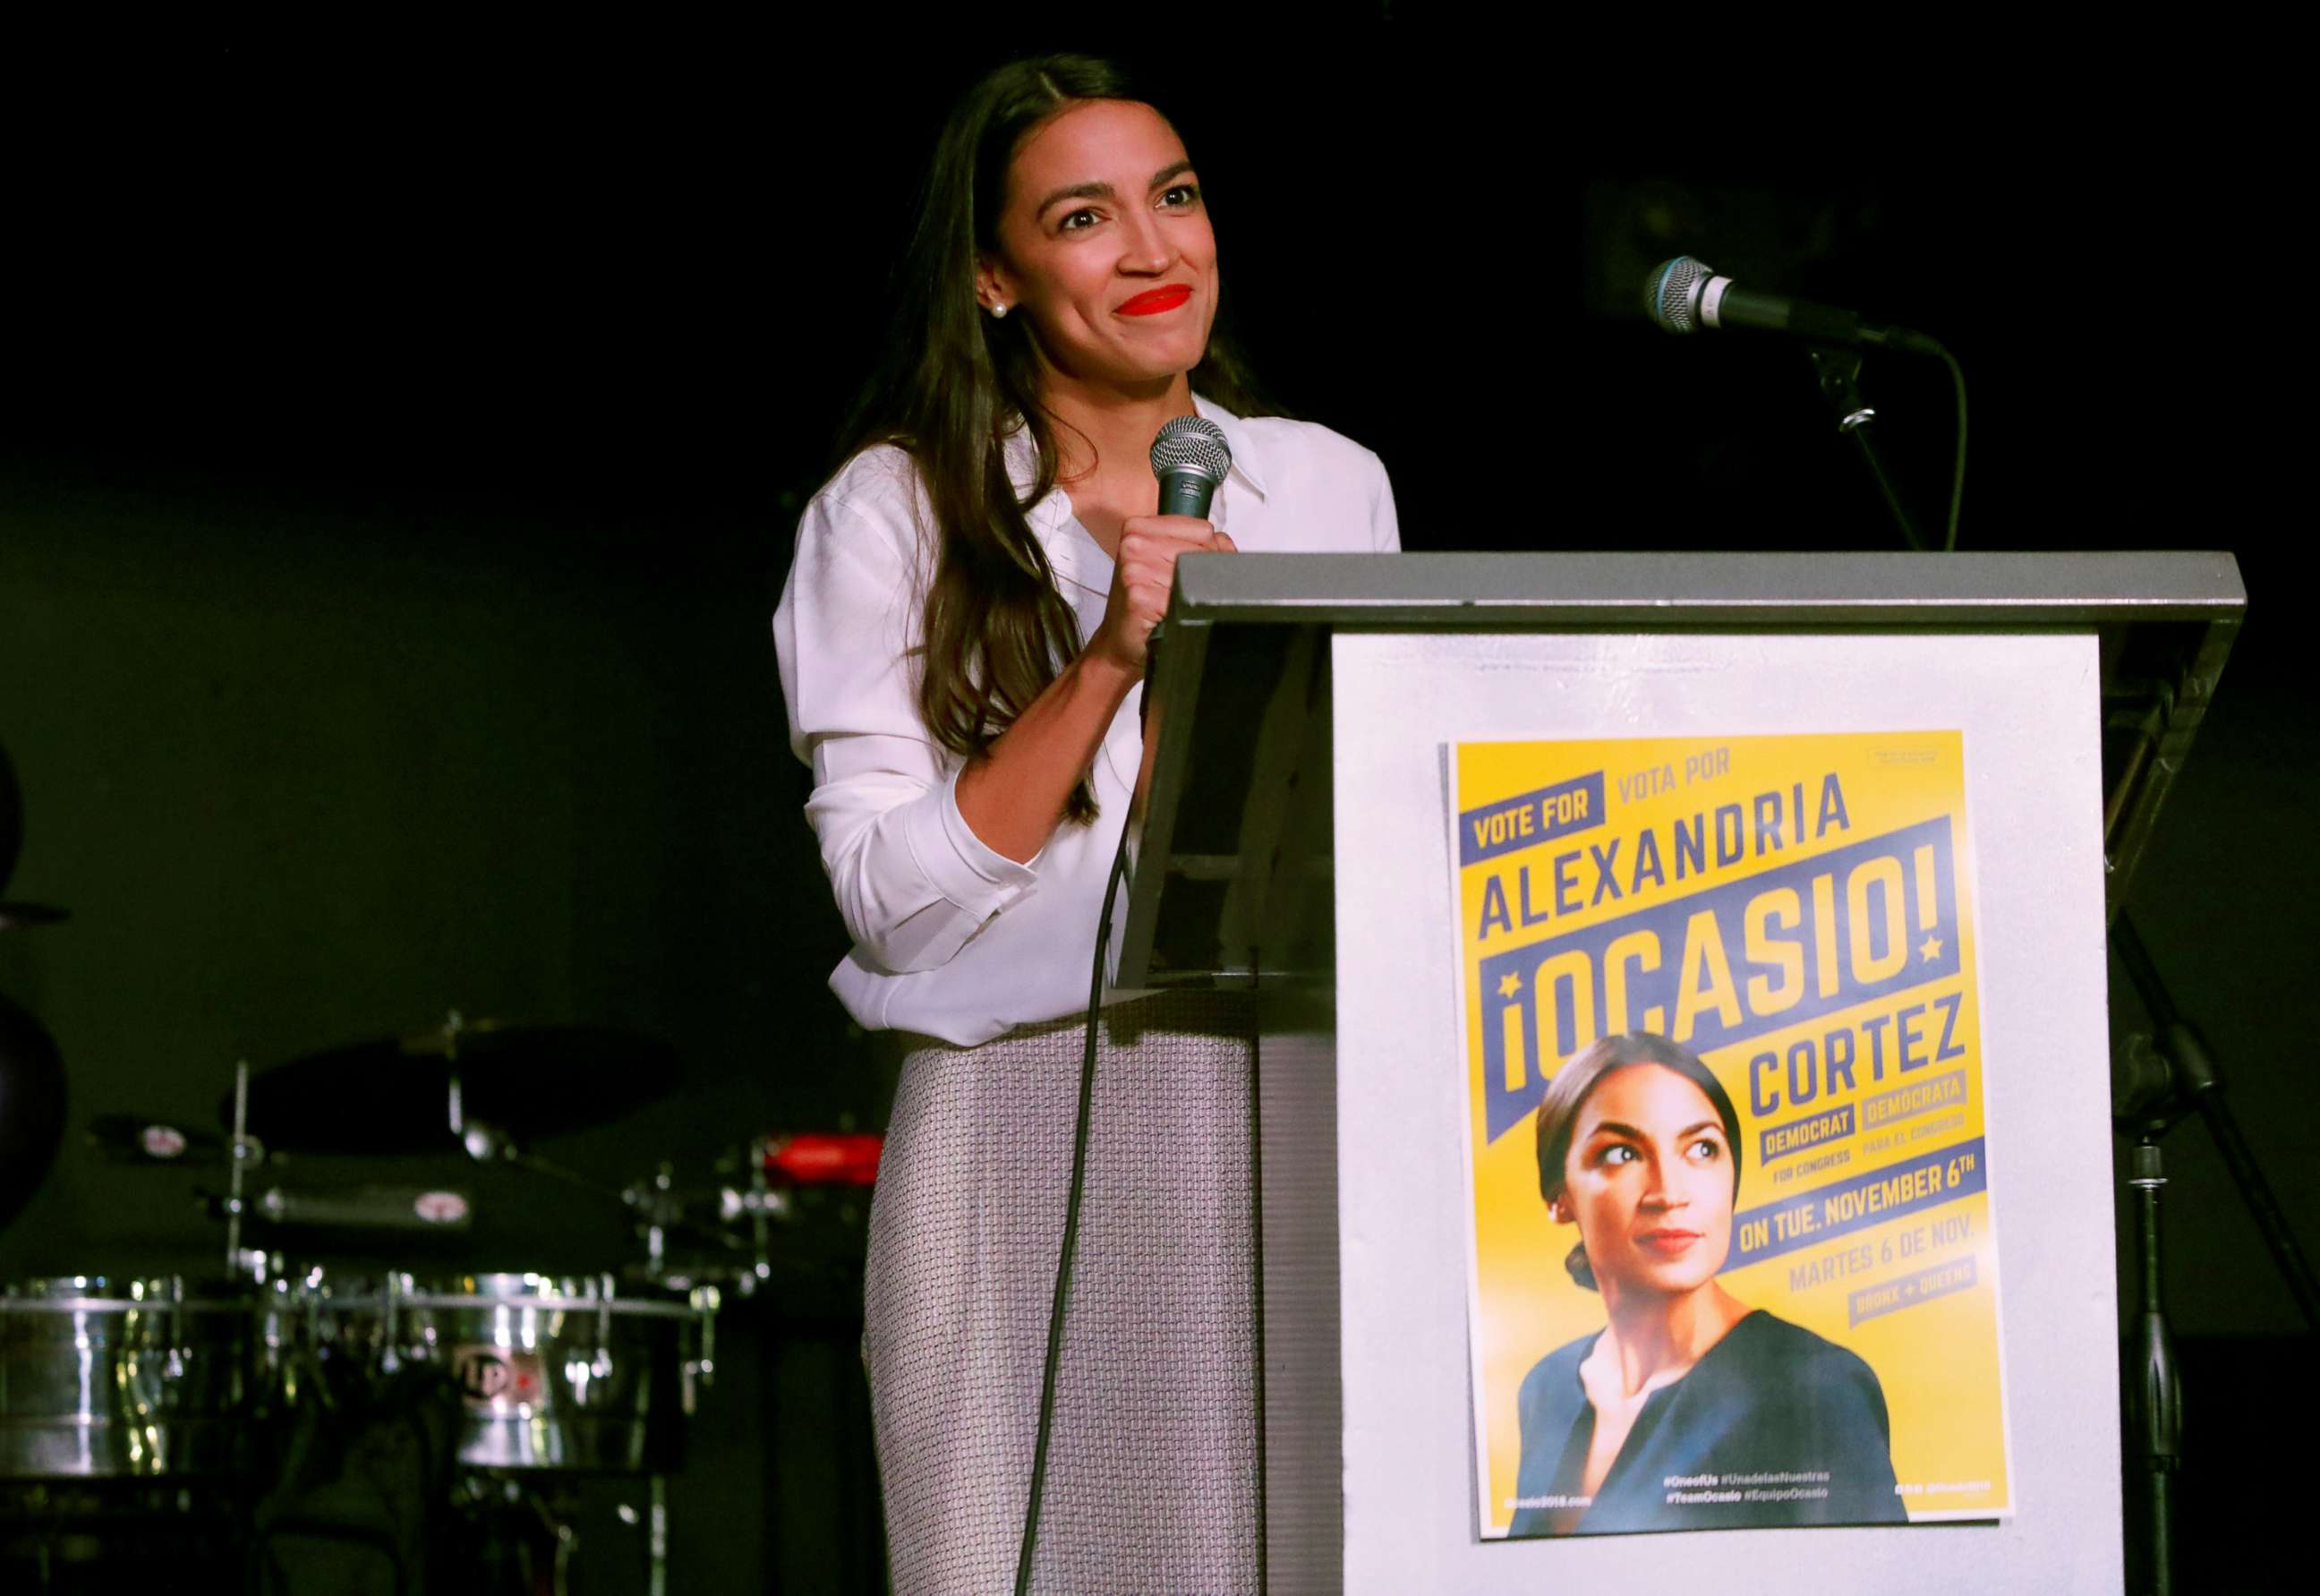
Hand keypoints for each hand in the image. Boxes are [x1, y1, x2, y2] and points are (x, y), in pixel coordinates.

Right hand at [1088, 514, 1236, 672]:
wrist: (1119, 642)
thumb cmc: (1141, 603)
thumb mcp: (1164, 563)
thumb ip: (1197, 545)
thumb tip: (1225, 546)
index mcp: (1139, 527)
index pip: (1202, 528)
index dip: (1210, 552)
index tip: (1194, 570)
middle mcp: (1134, 544)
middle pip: (1203, 550)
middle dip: (1205, 575)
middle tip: (1183, 592)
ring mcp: (1134, 569)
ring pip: (1197, 575)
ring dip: (1195, 594)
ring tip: (1175, 603)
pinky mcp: (1139, 596)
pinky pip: (1184, 598)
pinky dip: (1185, 611)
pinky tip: (1169, 615)